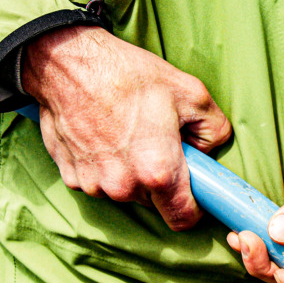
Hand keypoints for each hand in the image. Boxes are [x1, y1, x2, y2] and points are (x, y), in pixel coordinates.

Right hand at [23, 25, 231, 230]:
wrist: (68, 64)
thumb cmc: (129, 75)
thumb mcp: (191, 93)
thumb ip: (215, 129)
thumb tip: (209, 150)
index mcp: (158, 171)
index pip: (183, 218)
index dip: (194, 207)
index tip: (195, 190)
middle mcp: (124, 186)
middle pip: (156, 202)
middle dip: (164, 180)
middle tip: (161, 143)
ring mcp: (94, 184)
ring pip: (127, 192)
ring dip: (134, 173)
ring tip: (130, 134)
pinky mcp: (71, 178)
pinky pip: (101, 182)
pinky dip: (108, 166)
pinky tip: (106, 137)